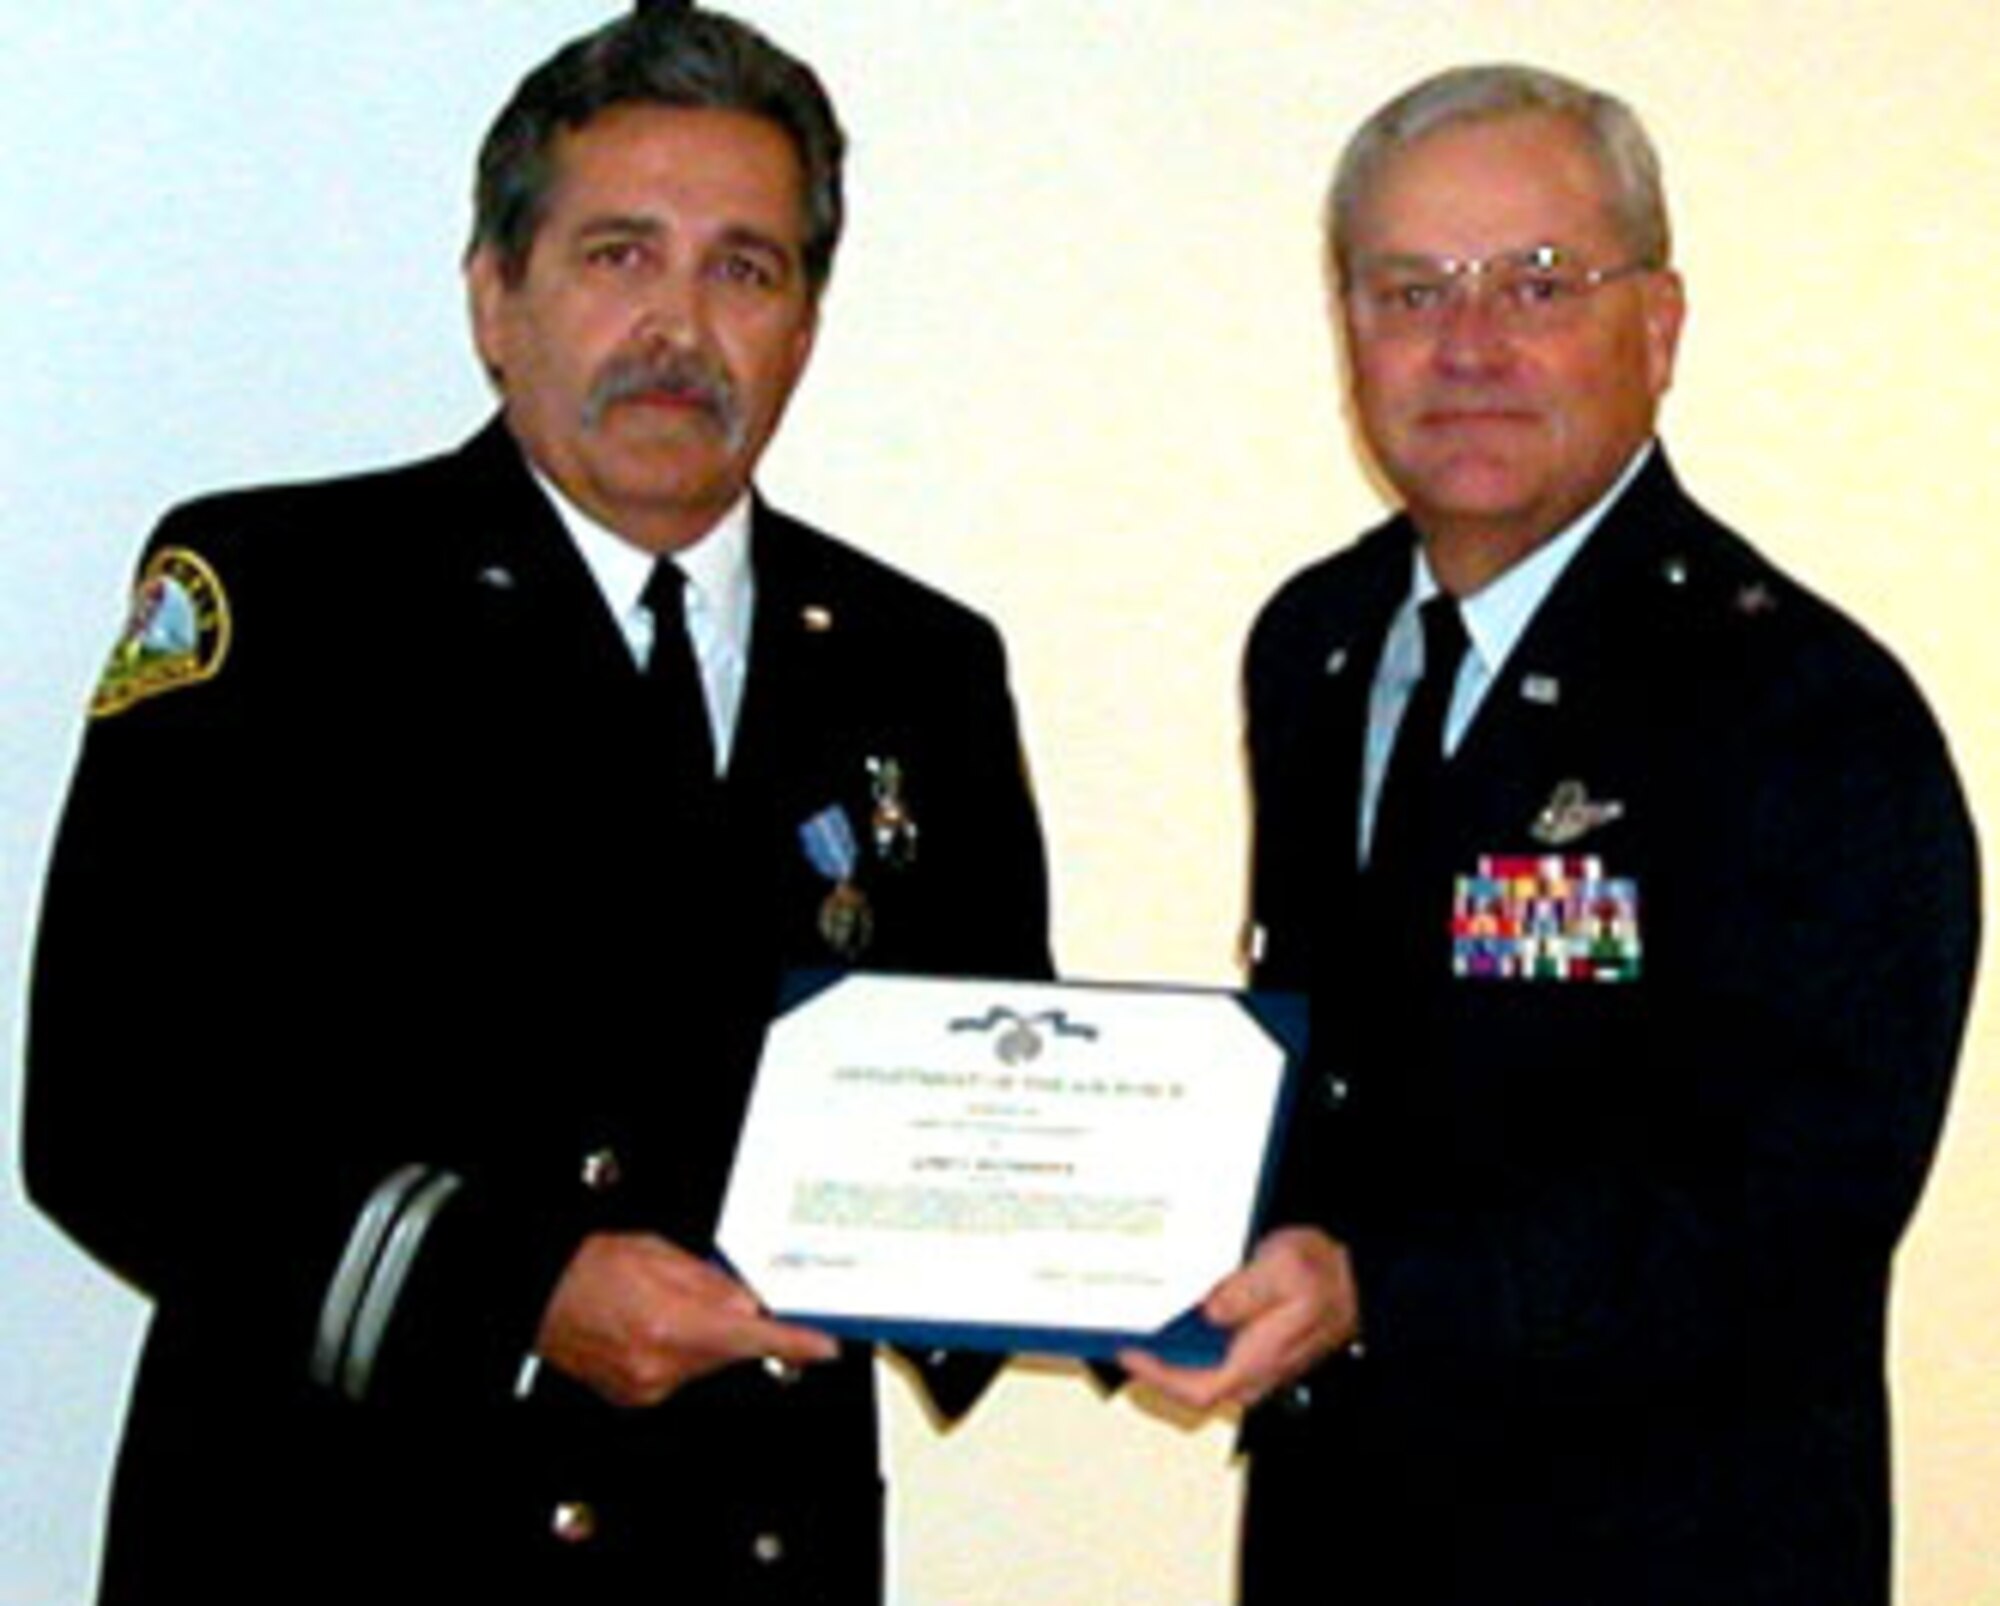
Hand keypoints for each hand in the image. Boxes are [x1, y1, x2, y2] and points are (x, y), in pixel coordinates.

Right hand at [535, 1232, 838, 1407]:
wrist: (538, 1293)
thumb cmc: (589, 1267)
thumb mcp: (659, 1253)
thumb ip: (711, 1282)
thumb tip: (750, 1303)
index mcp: (672, 1324)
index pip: (753, 1338)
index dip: (796, 1343)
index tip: (825, 1346)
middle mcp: (661, 1364)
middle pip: (730, 1351)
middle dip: (733, 1323)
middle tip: (712, 1294)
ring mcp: (646, 1386)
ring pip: (705, 1363)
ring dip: (702, 1335)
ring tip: (666, 1303)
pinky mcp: (635, 1396)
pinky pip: (678, 1373)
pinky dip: (678, 1349)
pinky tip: (653, 1324)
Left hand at [1118, 1226, 1358, 1412]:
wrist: (1360, 1277)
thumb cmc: (1326, 1275)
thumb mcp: (1284, 1270)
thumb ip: (1244, 1292)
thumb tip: (1208, 1311)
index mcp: (1258, 1359)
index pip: (1198, 1390)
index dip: (1158, 1377)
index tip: (1129, 1353)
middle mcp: (1256, 1369)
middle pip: (1194, 1384)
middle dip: (1156, 1365)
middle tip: (1125, 1334)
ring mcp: (1258, 1361)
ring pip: (1203, 1370)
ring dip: (1173, 1351)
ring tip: (1143, 1322)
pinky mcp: (1258, 1346)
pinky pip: (1216, 1352)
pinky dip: (1192, 1337)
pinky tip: (1179, 1310)